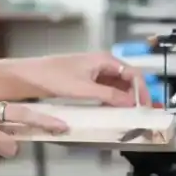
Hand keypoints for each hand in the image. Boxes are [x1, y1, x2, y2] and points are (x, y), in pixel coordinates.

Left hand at [6, 53, 151, 107]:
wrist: (29, 76)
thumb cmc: (53, 77)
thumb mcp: (83, 89)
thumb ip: (109, 95)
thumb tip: (130, 102)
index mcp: (104, 60)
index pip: (133, 74)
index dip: (142, 91)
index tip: (146, 107)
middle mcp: (102, 64)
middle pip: (127, 79)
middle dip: (135, 95)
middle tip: (140, 114)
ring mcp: (94, 72)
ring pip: (117, 86)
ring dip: (124, 99)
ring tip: (128, 115)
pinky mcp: (86, 81)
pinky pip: (105, 90)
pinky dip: (112, 100)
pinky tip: (111, 111)